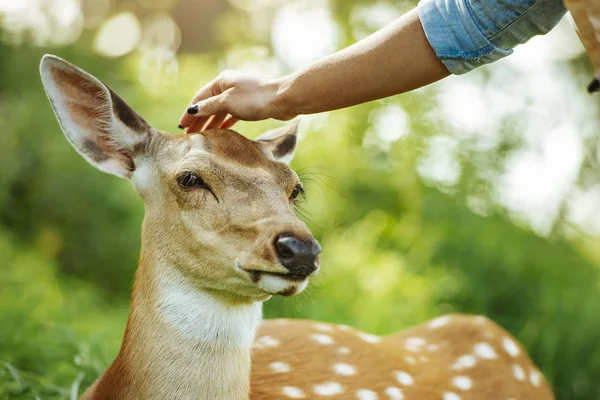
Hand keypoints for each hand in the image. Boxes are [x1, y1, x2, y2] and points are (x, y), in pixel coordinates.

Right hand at [178, 70, 294, 132]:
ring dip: (211, 122)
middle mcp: (229, 85)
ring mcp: (240, 95)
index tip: (181, 126)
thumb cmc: (255, 99)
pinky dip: (224, 122)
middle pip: (209, 104)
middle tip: (189, 135)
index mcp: (222, 81)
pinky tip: (220, 131)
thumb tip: (193, 110)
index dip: (190, 112)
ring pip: (220, 110)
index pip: (200, 98)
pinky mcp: (250, 104)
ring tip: (203, 136)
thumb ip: (209, 106)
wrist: (283, 100)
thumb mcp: (228, 102)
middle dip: (199, 119)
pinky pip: (232, 114)